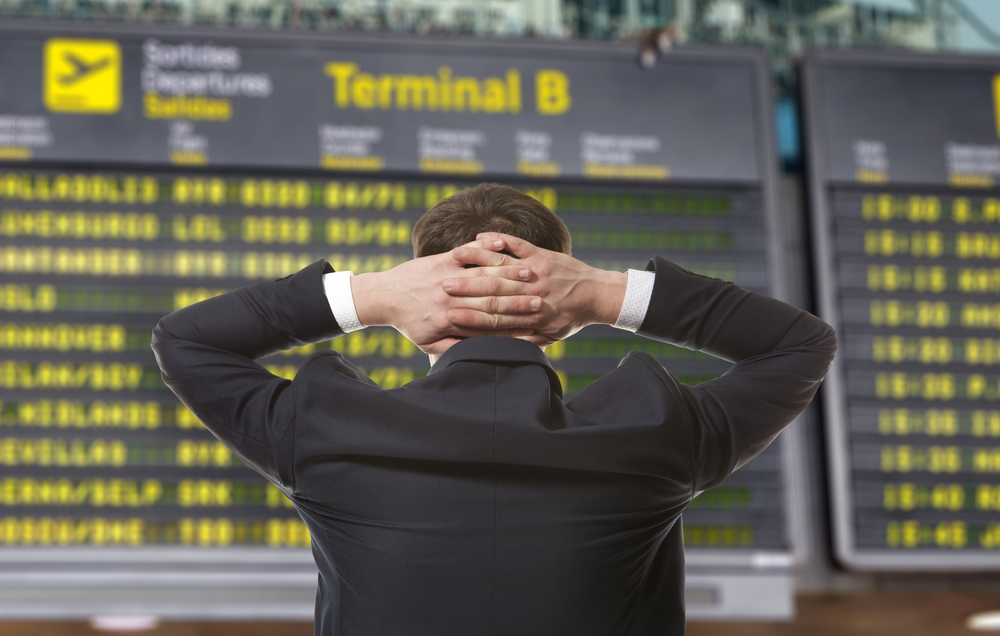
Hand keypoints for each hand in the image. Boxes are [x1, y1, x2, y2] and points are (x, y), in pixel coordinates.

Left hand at [350, 240, 543, 354]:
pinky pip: (468, 254)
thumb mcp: (429, 343)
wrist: (384, 296)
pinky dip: (487, 253)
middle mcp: (450, 298)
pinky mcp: (441, 261)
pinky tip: (504, 252)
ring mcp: (446, 276)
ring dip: (509, 274)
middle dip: (518, 298)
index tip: (533, 321)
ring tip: (531, 274)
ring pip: (482, 275)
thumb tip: (478, 353)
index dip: (512, 321)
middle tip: (542, 299)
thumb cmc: (408, 322)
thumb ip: (454, 348)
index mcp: (450, 321)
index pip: (488, 321)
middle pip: (491, 298)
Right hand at [445, 233, 627, 344]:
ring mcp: (535, 270)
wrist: (598, 294)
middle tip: (442, 288)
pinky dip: (498, 239)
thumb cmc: (572, 317)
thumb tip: (502, 350)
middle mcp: (531, 292)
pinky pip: (516, 244)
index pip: (494, 317)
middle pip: (492, 290)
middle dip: (466, 288)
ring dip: (476, 261)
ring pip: (501, 264)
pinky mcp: (540, 254)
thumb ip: (526, 341)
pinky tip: (481, 237)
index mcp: (530, 316)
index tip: (449, 316)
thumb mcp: (550, 337)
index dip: (471, 317)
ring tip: (454, 260)